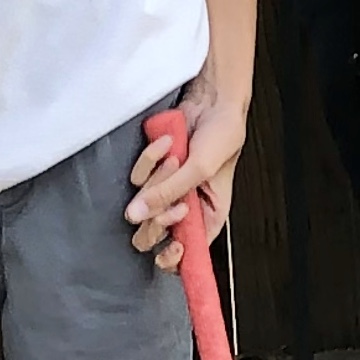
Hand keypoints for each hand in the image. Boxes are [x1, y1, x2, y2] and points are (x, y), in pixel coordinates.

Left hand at [125, 77, 247, 270]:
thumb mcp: (199, 170)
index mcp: (206, 217)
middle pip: (154, 231)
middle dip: (160, 213)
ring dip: (159, 176)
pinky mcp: (153, 168)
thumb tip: (138, 215)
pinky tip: (166, 143)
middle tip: (175, 199)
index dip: (173, 258)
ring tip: (177, 157)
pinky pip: (138, 174)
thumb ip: (168, 194)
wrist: (211, 102)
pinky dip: (150, 157)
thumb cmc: (221, 137)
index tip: (169, 247)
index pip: (186, 254)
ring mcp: (166, 187)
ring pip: (143, 201)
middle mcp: (184, 206)